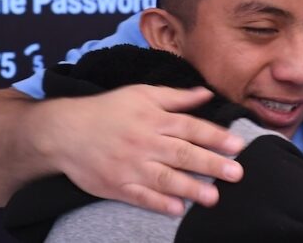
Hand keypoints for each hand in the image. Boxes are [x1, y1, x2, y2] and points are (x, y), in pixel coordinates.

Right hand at [29, 84, 245, 214]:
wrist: (65, 132)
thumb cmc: (108, 110)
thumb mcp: (141, 94)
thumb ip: (176, 97)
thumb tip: (207, 93)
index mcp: (152, 118)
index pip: (190, 127)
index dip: (215, 136)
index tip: (237, 145)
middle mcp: (144, 142)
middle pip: (182, 153)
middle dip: (211, 164)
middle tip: (236, 173)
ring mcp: (130, 165)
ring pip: (164, 178)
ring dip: (191, 188)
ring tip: (214, 197)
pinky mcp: (116, 185)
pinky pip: (141, 197)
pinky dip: (159, 203)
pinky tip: (178, 209)